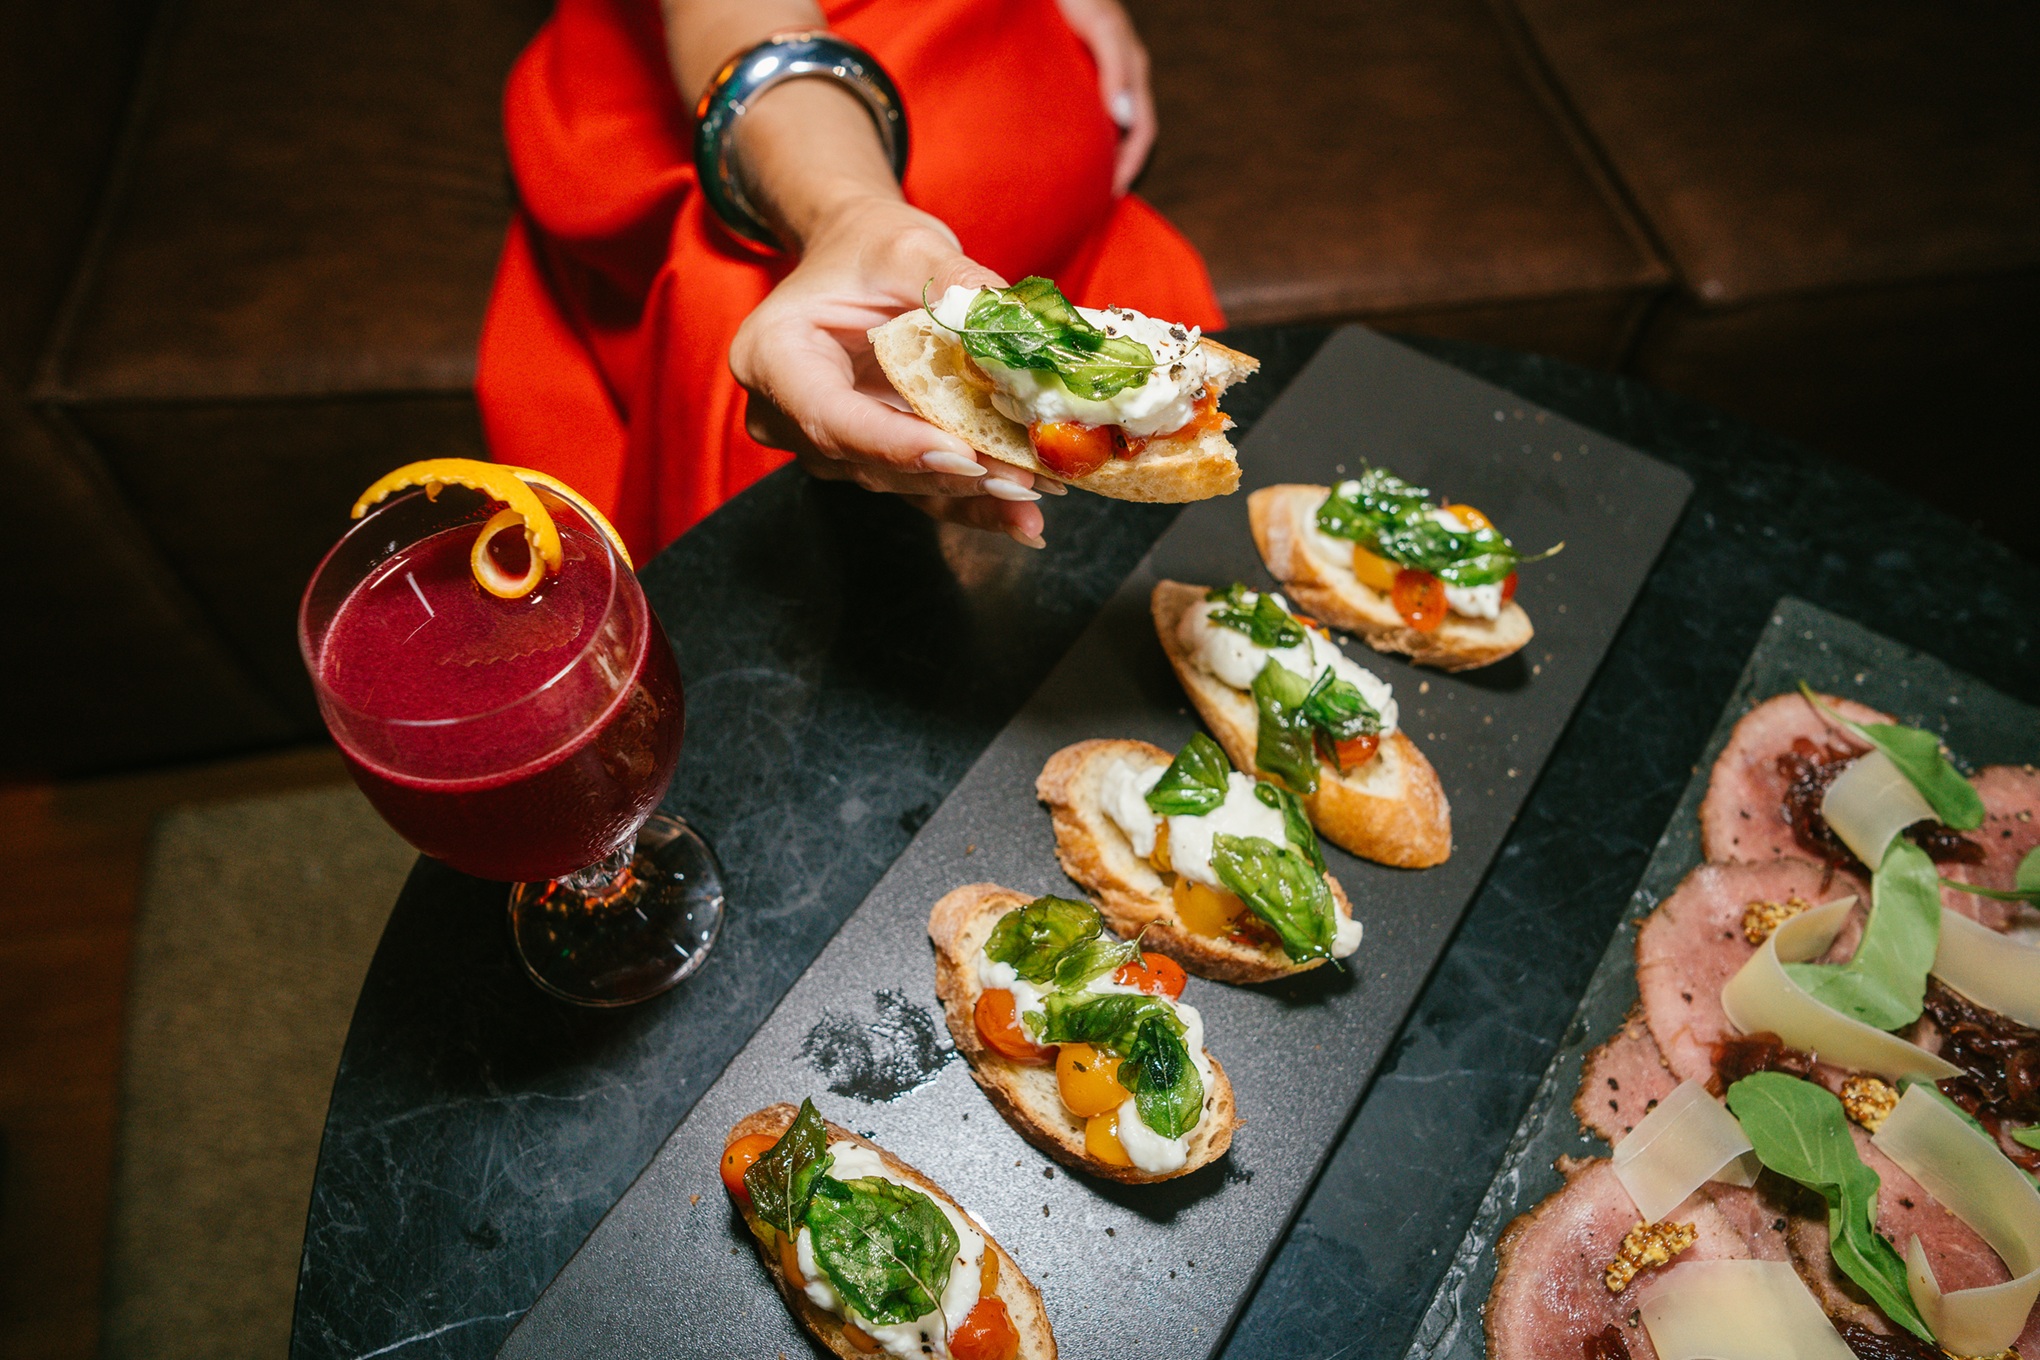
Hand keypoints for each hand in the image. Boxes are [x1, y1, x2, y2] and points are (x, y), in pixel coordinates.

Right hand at [729, 196, 1051, 545]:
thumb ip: (955, 284)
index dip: (896, 444)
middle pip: (869, 461)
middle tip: (1024, 479)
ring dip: (972, 494)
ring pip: (899, 484)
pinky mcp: (868, 460)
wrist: (855, 261)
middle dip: (952, 474)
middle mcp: (787, 415)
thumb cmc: (866, 247)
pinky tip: (1024, 515)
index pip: (831, 417)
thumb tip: (1017, 327)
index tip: (963, 455)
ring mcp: (826, 446)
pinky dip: (973, 501)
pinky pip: (918, 490)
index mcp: (771, 356)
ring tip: (1038, 491)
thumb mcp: (907, 247)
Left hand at [1055, 0, 1156, 194]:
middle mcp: (1119, 78)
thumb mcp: (1101, 29)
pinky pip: (1085, 118)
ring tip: (1081, 188)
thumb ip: (1115, 68)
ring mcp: (1098, 77)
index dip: (1132, 164)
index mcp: (1132, 70)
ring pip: (1107, 129)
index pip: (1142, 130)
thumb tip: (1123, 119)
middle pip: (1127, 136)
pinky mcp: (1076, 74)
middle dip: (1118, 169)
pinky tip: (1060, 154)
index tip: (1111, 193)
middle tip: (1095, 203)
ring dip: (1100, 158)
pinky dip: (1080, 141)